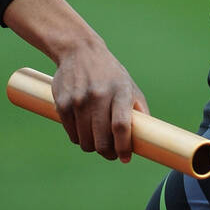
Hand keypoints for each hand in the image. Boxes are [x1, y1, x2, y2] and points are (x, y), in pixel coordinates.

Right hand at [51, 37, 149, 160]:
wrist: (80, 51)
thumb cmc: (110, 73)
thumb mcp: (129, 85)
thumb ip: (138, 109)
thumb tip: (147, 137)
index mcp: (119, 91)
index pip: (121, 126)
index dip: (123, 147)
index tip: (125, 158)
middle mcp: (98, 96)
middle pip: (101, 140)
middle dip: (107, 153)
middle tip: (111, 153)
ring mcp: (78, 100)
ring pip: (85, 141)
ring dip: (93, 147)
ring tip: (98, 141)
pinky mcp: (62, 104)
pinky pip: (72, 134)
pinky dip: (79, 138)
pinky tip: (84, 131)